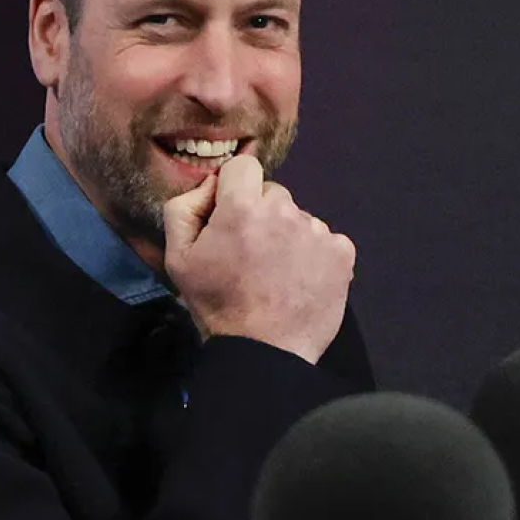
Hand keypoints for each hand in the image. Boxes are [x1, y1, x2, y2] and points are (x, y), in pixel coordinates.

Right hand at [163, 155, 355, 364]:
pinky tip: (300, 281)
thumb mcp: (177, 258)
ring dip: (288, 237)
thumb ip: (184, 208)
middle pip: (273, 194)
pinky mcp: (342, 253)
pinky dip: (314, 256)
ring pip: (299, 219)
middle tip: (252, 255)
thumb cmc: (217, 305)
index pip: (243, 166)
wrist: (264, 352)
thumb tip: (210, 185)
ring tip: (276, 274)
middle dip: (261, 215)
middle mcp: (285, 211)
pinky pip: (325, 240)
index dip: (234, 189)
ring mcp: (318, 231)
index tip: (231, 216)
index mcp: (243, 207)